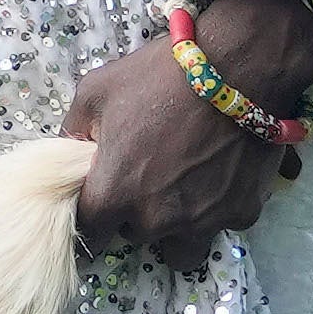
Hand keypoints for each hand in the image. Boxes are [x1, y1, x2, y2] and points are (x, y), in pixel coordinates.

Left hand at [69, 0, 312, 264]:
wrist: (240, 65)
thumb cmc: (161, 76)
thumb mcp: (97, 90)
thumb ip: (75, 130)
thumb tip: (70, 151)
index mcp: (115, 194)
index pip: (88, 234)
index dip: (91, 219)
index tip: (98, 207)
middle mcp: (157, 220)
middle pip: (135, 237)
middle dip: (135, 215)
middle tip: (147, 179)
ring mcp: (203, 221)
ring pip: (182, 249)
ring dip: (177, 229)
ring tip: (184, 193)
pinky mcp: (243, 213)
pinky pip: (223, 223)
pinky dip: (220, 207)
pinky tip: (222, 174)